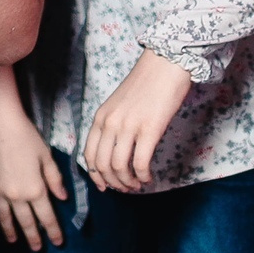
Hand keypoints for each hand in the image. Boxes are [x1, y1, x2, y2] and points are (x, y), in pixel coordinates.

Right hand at [0, 98, 68, 248]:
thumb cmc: (26, 136)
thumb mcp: (46, 156)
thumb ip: (55, 179)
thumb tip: (63, 198)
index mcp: (35, 189)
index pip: (47, 216)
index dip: (53, 231)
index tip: (58, 243)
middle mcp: (16, 196)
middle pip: (26, 222)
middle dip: (33, 237)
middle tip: (38, 250)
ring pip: (5, 218)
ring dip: (11, 232)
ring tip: (14, 242)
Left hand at [81, 50, 193, 190]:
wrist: (165, 64)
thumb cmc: (145, 84)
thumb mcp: (118, 104)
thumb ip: (113, 125)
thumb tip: (115, 152)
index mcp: (100, 117)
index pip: (89, 155)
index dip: (96, 175)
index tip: (104, 186)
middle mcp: (110, 123)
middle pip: (102, 165)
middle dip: (113, 183)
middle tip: (125, 188)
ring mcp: (128, 126)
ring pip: (120, 167)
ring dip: (128, 182)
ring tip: (137, 184)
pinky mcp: (149, 129)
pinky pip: (140, 163)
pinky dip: (143, 176)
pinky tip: (148, 177)